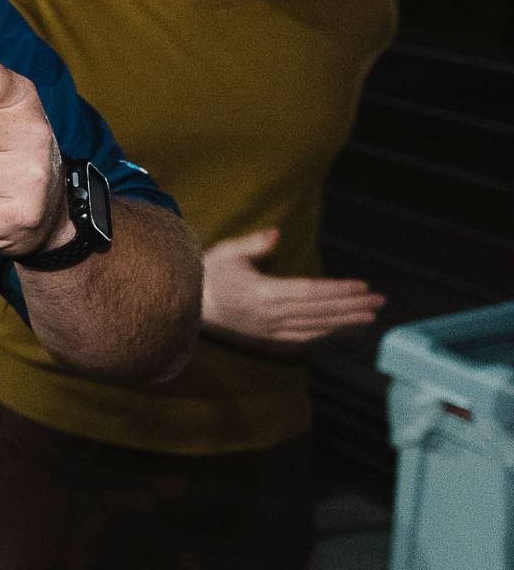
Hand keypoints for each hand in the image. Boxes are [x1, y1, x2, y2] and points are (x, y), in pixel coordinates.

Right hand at [204, 227, 383, 347]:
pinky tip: (341, 326)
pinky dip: (325, 332)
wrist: (189, 305)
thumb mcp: (226, 252)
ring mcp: (269, 328)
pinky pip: (303, 336)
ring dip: (345, 320)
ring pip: (315, 326)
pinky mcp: (267, 336)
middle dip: (352, 305)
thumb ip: (253, 244)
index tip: (362, 286)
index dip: (338, 290)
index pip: (310, 292)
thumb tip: (277, 233)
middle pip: (319, 311)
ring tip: (370, 314)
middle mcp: (269, 315)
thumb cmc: (208, 274)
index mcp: (262, 293)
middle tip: (380, 300)